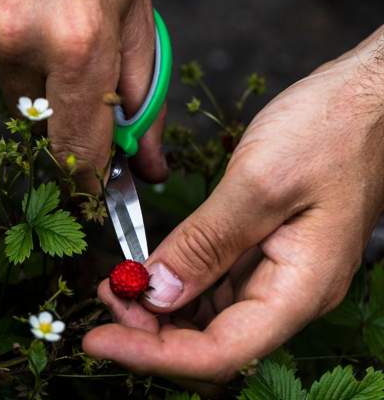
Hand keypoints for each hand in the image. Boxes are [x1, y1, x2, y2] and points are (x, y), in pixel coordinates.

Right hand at [0, 0, 166, 187]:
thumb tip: (147, 168)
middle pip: (43, 121)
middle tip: (75, 61)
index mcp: (77, 45)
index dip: (88, 177)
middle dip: (65, 106)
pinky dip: (5, 49)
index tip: (95, 188)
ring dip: (33, 74)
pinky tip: (18, 11)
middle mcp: (16, 38)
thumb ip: (144, 106)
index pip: (78, 149)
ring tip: (47, 22)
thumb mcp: (137, 28)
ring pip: (11, 89)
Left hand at [83, 26, 383, 382]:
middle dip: (151, 330)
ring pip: (210, 314)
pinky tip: (152, 267)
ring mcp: (276, 270)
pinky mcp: (263, 248)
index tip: (99, 340)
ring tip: (120, 282)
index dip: (153, 355)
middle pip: (212, 339)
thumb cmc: (328, 132)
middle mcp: (288, 291)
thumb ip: (207, 243)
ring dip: (160, 307)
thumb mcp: (259, 184)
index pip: (220, 352)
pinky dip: (178, 280)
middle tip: (108, 296)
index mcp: (299, 288)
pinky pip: (215, 282)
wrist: (362, 100)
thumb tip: (157, 292)